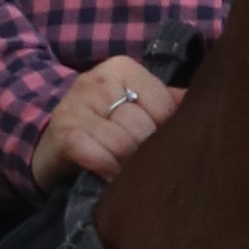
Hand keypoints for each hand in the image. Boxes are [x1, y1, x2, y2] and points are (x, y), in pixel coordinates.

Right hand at [34, 51, 185, 189]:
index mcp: (122, 69)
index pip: (165, 105)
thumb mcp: (130, 106)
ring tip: (128, 175)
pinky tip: (110, 179)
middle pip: (145, 127)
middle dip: (148, 153)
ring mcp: (77, 106)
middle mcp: (97, 81)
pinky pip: (98, 157)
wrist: (45, 142)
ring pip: (124, 144)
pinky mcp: (64, 134)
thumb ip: (165, 102)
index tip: (160, 146)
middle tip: (144, 166)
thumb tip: (204, 106)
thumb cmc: (100, 125)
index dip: (167, 133)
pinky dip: (109, 172)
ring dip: (128, 167)